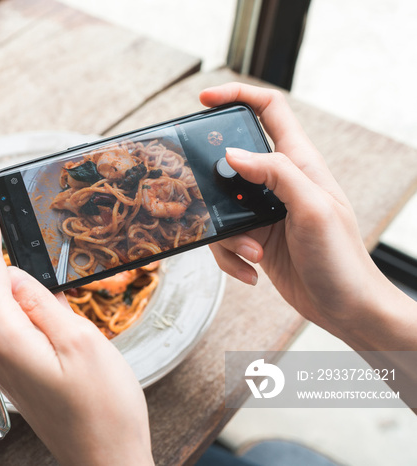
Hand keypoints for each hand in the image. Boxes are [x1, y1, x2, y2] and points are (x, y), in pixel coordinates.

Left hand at [0, 191, 153, 465]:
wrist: (108, 461)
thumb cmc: (104, 408)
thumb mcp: (81, 340)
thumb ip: (42, 301)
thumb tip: (14, 273)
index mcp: (7, 337)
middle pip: (0, 289)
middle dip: (20, 264)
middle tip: (47, 253)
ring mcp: (4, 367)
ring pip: (14, 311)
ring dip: (36, 296)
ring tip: (72, 310)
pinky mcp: (17, 376)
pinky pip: (20, 331)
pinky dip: (38, 316)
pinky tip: (64, 324)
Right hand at [199, 83, 416, 349]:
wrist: (346, 308)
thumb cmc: (342, 259)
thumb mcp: (312, 209)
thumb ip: (276, 174)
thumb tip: (234, 154)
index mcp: (299, 163)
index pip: (270, 110)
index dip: (238, 96)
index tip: (205, 98)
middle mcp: (279, 183)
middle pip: (232, 159)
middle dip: (213, 177)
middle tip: (201, 190)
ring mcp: (266, 211)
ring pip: (222, 205)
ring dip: (227, 233)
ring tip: (252, 252)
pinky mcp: (256, 238)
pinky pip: (225, 238)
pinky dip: (230, 257)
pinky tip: (250, 271)